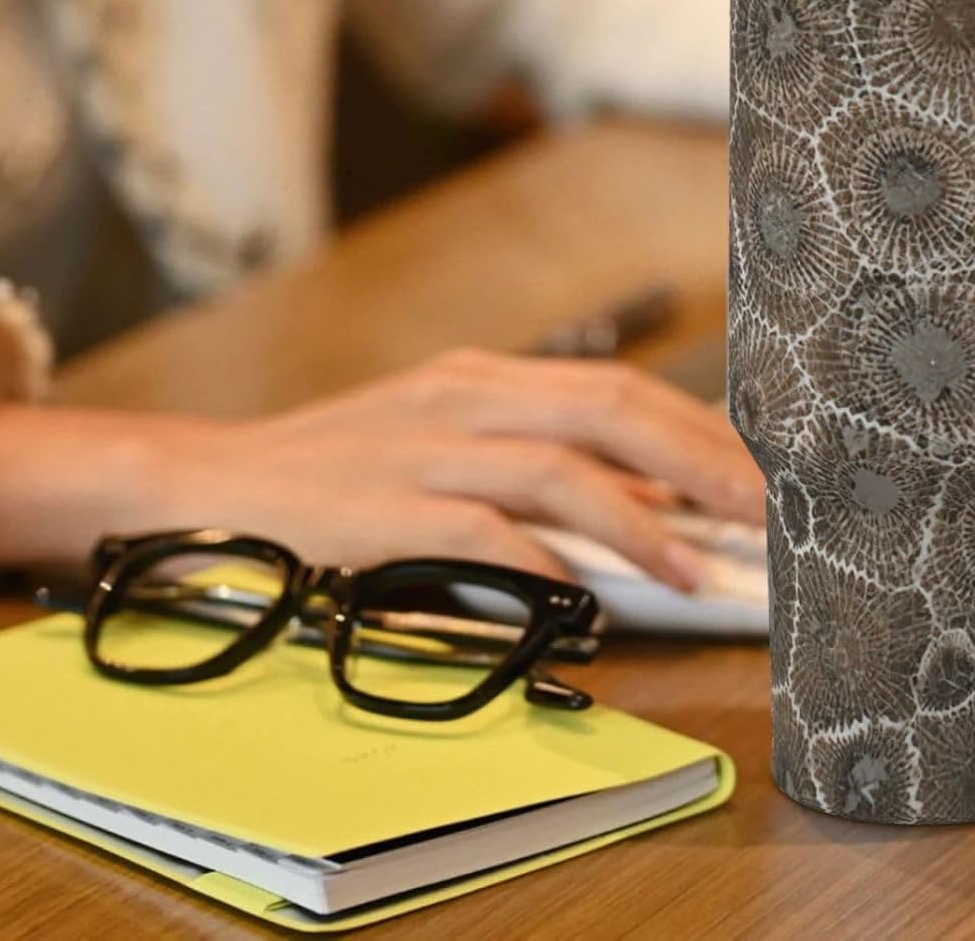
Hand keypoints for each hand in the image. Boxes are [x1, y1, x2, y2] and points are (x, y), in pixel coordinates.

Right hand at [0, 351, 762, 591]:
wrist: (214, 482)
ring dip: (639, 523)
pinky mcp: (386, 510)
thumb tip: (644, 509)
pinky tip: (585, 597)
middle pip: (610, 411)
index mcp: (486, 379)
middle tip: (760, 511)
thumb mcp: (445, 444)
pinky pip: (483, 533)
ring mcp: (426, 450)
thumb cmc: (343, 471)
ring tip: (695, 570)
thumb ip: (536, 462)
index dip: (696, 429)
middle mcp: (466, 398)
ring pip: (561, 469)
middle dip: (698, 462)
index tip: (753, 471)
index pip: (618, 388)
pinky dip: (543, 564)